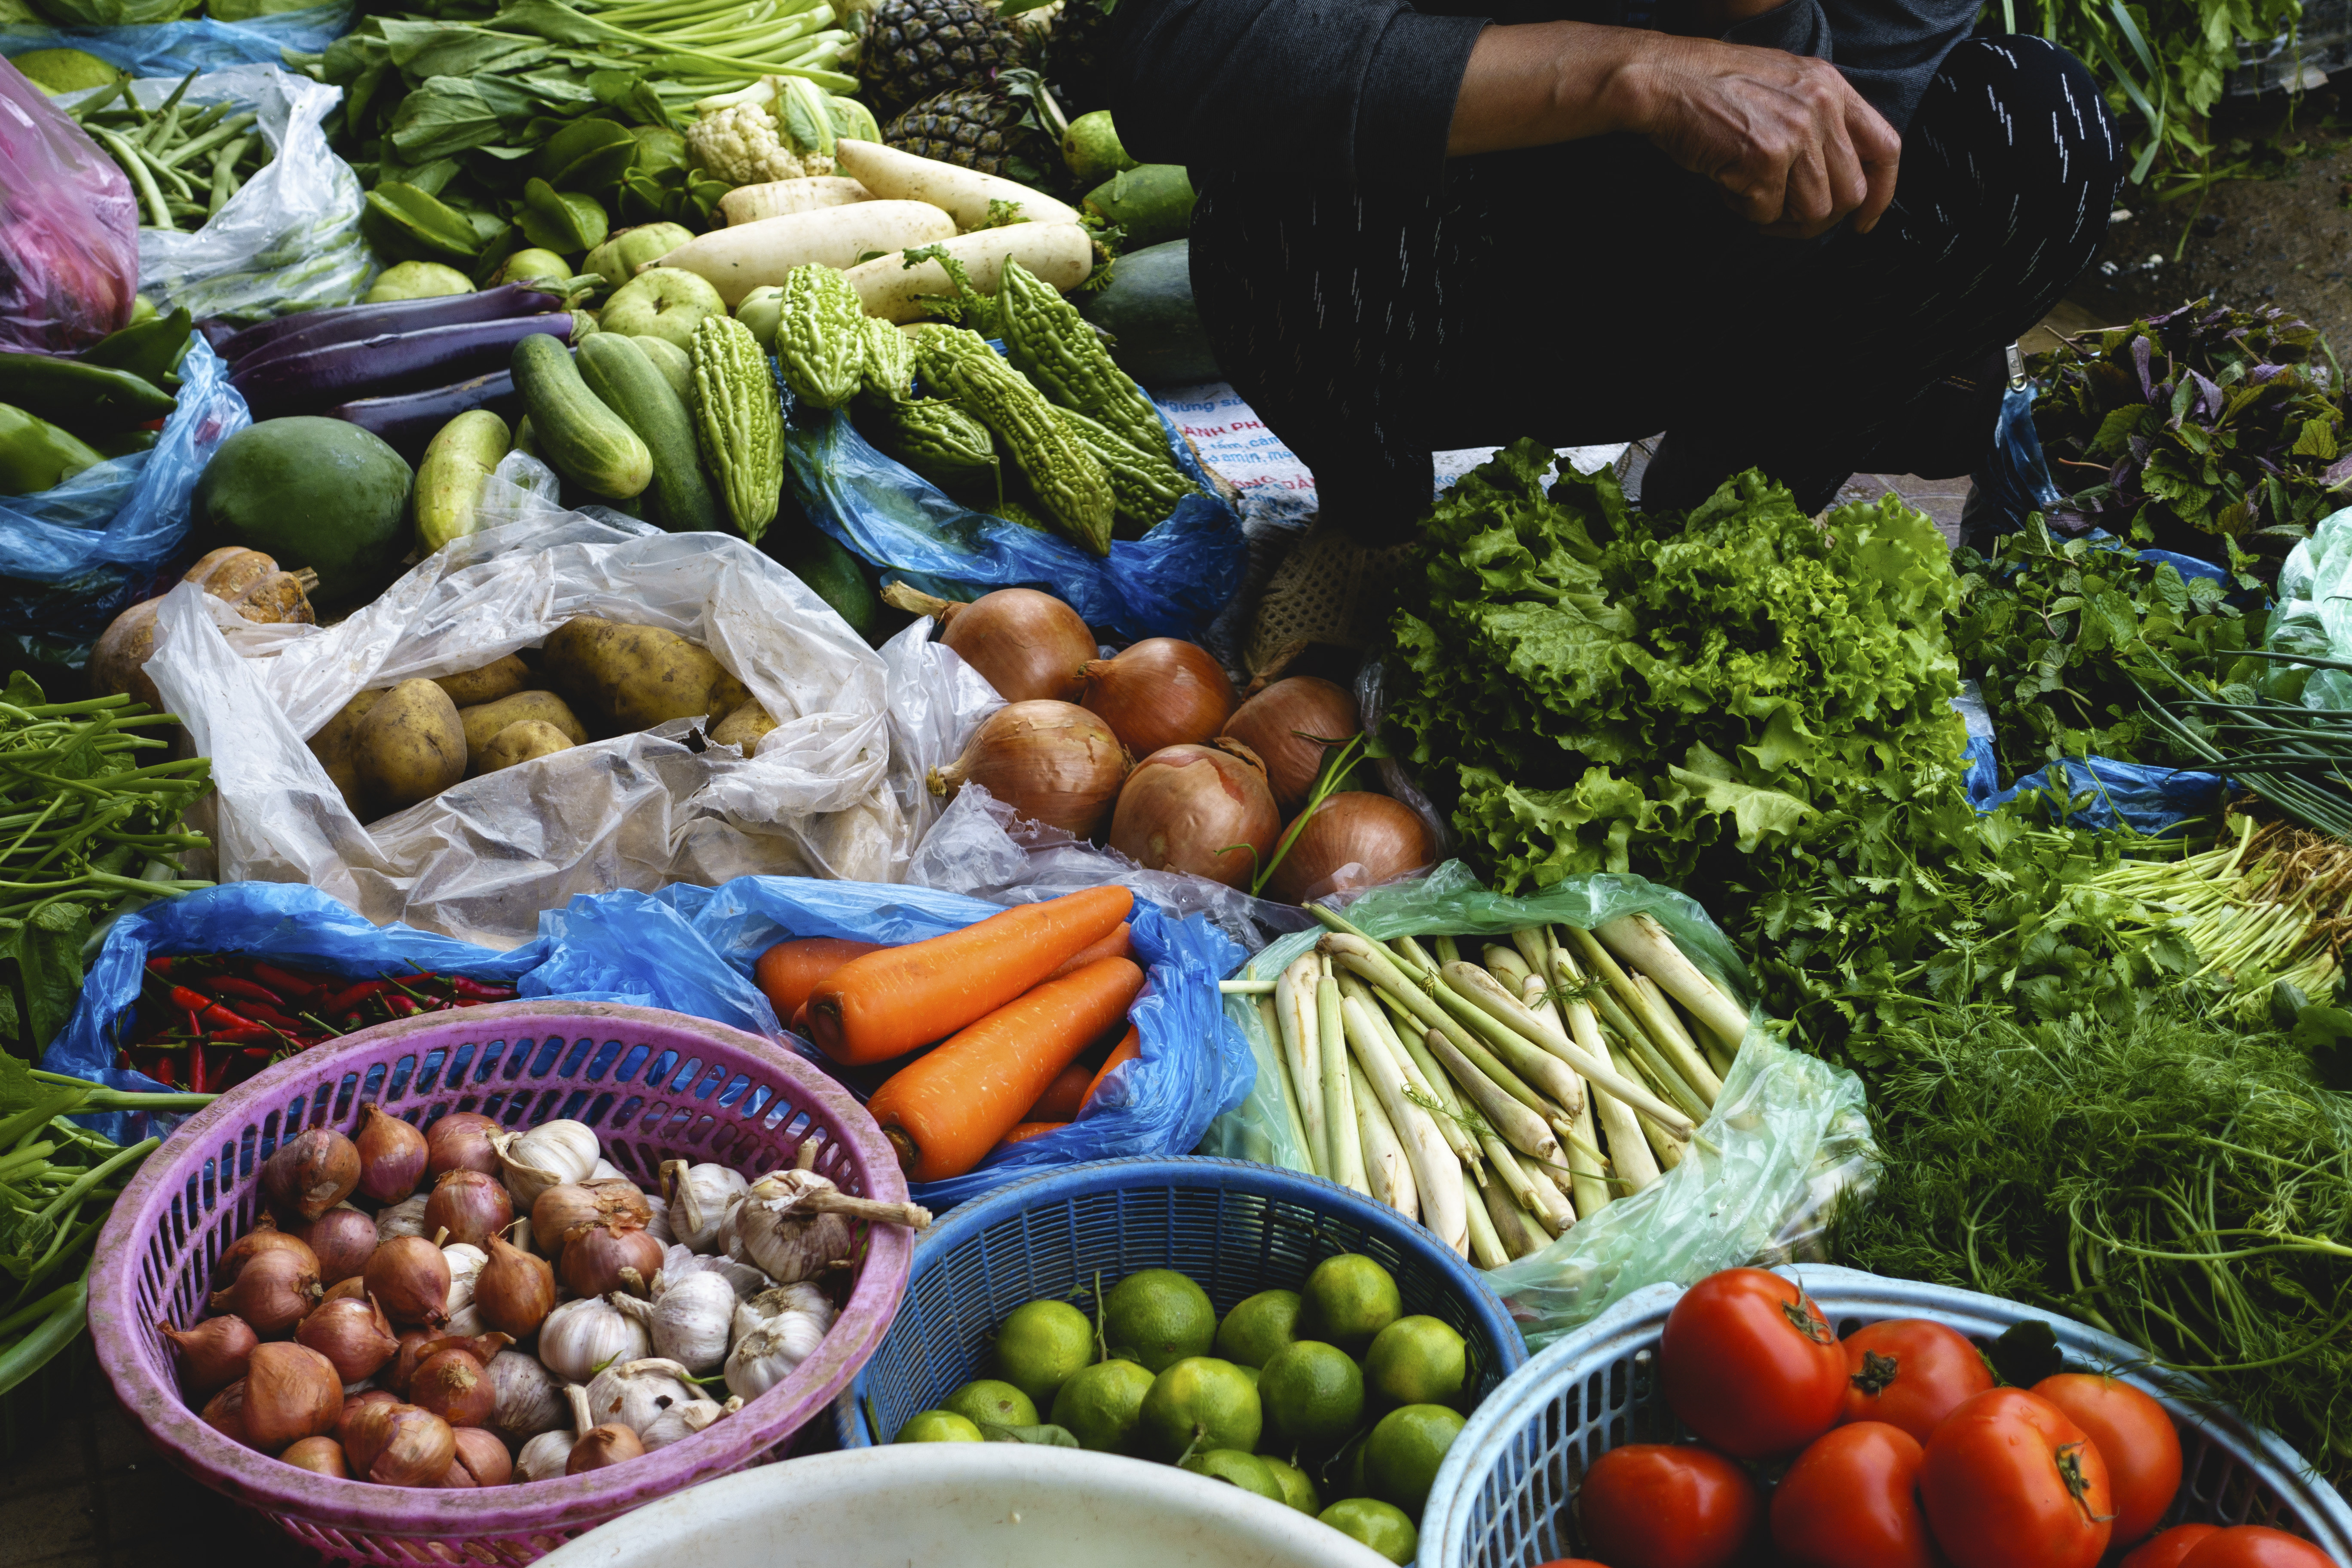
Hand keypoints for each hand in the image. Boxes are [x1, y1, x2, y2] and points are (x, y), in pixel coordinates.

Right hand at [1609, 35, 1899, 236]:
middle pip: (1850, 193)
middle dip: (1818, 218)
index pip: (1885, 148)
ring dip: (1779, 217)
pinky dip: (1744, 210)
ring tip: (1749, 194)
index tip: (1864, 220)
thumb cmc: (1711, 85)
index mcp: (1831, 87)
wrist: (1665, 79)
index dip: (1881, 194)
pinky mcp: (1765, 159)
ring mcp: (1796, 133)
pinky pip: (1767, 214)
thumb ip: (1817, 118)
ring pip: (1813, 211)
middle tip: (1786, 218)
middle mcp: (1822, 108)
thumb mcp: (1782, 84)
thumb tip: (1830, 173)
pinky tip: (1728, 184)